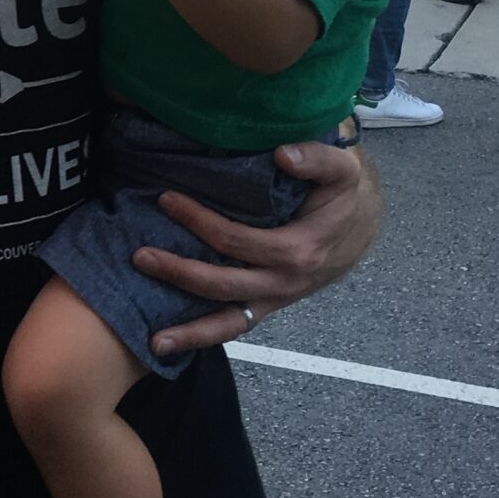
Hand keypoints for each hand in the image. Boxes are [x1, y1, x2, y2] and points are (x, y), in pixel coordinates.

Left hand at [136, 142, 381, 355]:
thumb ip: (316, 158)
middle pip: (223, 285)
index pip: (235, 240)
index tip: (165, 199)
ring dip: (191, 333)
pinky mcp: (268, 305)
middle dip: (179, 272)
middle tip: (139, 256)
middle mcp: (284, 283)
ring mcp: (275, 299)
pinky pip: (236, 326)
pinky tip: (173, 341)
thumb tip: (281, 155)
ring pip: (231, 324)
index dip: (198, 221)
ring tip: (153, 342)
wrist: (359, 229)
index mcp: (297, 251)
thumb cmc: (342, 196)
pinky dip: (206, 334)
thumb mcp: (342, 169)